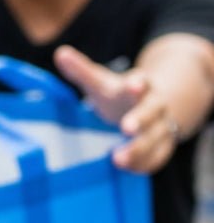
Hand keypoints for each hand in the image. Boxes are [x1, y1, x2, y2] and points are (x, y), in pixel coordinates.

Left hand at [54, 45, 178, 172]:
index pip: (141, 83)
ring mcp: (161, 128)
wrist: (150, 110)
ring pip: (154, 139)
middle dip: (141, 119)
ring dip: (139, 149)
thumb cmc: (117, 95)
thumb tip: (61, 54)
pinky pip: (155, 158)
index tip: (132, 85)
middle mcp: (154, 106)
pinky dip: (142, 164)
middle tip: (126, 128)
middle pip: (151, 112)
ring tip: (118, 159)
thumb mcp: (101, 82)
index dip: (137, 84)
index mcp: (139, 86)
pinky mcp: (160, 148)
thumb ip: (82, 70)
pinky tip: (127, 169)